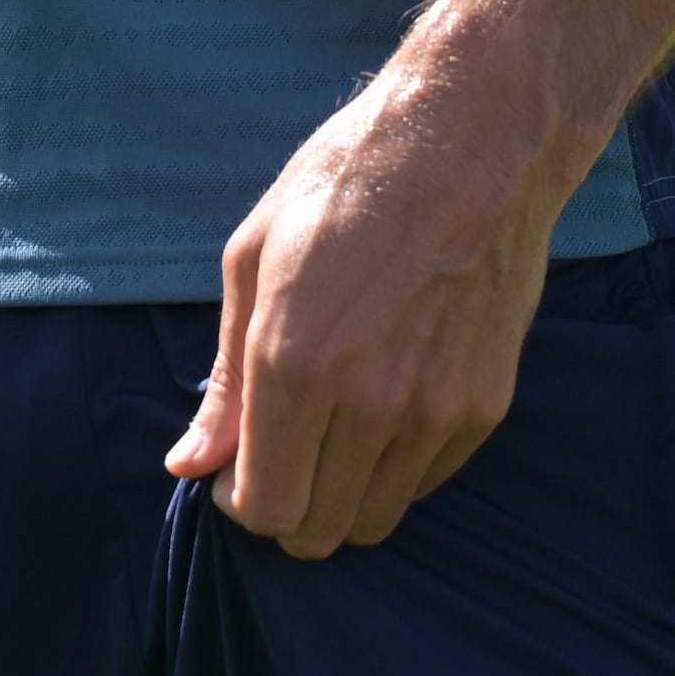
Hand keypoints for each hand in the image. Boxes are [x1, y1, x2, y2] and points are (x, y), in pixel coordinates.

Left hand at [163, 60, 567, 553]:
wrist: (472, 145)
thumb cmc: (346, 183)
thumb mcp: (252, 260)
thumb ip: (224, 382)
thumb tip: (190, 463)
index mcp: (297, 363)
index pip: (265, 506)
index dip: (238, 503)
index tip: (233, 472)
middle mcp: (370, 404)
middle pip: (319, 529)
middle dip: (284, 512)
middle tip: (273, 461)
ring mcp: (435, 412)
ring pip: (375, 519)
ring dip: (339, 498)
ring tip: (323, 435)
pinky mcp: (484, 408)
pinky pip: (423, 482)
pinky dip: (391, 470)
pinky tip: (377, 410)